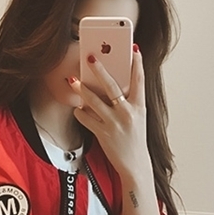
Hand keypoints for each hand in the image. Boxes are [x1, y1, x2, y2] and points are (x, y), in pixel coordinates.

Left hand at [71, 45, 150, 181]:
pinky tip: (78, 107)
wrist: (135, 165)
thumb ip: (128, 101)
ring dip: (82, 89)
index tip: (134, 50)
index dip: (137, 64)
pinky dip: (80, 112)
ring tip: (73, 80)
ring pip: (94, 101)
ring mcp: (114, 124)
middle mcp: (127, 113)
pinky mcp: (103, 134)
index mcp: (139, 107)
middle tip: (91, 57)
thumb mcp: (138, 118)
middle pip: (112, 87)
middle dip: (100, 71)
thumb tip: (111, 84)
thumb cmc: (135, 139)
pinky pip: (86, 118)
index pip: (139, 81)